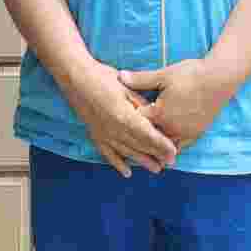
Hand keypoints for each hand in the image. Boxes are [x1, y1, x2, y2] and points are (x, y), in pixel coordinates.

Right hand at [62, 61, 178, 177]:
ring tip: (156, 169)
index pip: (148, 135)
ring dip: (142, 161)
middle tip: (170, 163)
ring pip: (126, 152)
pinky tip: (126, 172)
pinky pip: (108, 153)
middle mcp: (114, 129)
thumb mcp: (128, 88)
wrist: (76, 77)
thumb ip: (142, 105)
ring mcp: (104, 134)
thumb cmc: (103, 77)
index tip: (174, 152)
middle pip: (139, 145)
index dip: (162, 145)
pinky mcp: (95, 134)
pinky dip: (117, 164)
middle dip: (156, 155)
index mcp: (124, 116)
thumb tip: (156, 116)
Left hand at [119, 60, 232, 152]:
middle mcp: (171, 129)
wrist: (219, 79)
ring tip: (146, 144)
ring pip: (164, 145)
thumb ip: (141, 80)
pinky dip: (171, 146)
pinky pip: (180, 146)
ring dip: (156, 144)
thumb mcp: (163, 75)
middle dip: (140, 135)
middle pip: (150, 138)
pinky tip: (166, 144)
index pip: (137, 122)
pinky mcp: (196, 134)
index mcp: (160, 114)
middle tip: (127, 137)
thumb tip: (120, 77)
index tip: (119, 119)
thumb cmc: (190, 74)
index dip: (128, 119)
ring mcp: (185, 134)